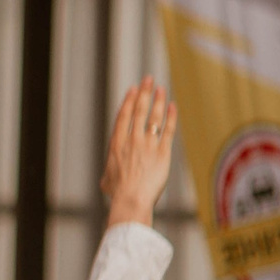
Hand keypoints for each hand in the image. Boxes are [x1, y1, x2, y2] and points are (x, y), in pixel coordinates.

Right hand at [102, 79, 177, 227]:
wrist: (131, 199)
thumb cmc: (117, 194)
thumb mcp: (106, 181)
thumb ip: (108, 173)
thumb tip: (106, 178)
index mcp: (117, 145)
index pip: (123, 117)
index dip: (129, 101)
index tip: (133, 89)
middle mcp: (132, 140)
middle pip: (139, 111)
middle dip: (144, 93)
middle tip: (148, 79)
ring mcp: (148, 145)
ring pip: (154, 117)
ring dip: (158, 101)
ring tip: (161, 88)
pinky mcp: (163, 153)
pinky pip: (168, 130)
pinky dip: (171, 117)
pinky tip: (173, 106)